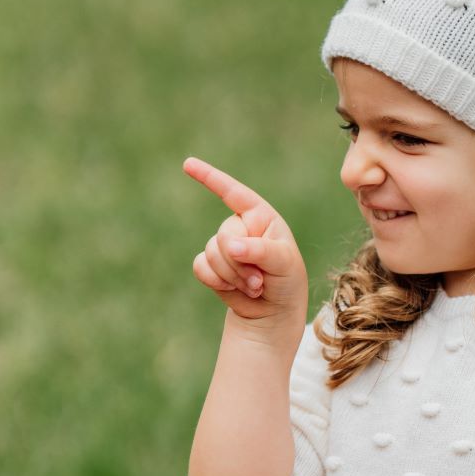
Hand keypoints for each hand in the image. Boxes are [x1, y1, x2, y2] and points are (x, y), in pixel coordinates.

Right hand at [183, 157, 307, 326]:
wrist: (274, 312)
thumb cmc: (287, 280)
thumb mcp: (284, 263)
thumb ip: (259, 251)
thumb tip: (229, 246)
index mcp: (261, 216)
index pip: (234, 193)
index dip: (211, 178)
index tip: (187, 164)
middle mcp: (240, 227)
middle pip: (224, 234)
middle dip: (240, 262)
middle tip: (260, 280)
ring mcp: (223, 246)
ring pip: (211, 252)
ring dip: (232, 275)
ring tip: (255, 286)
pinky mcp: (210, 265)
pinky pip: (200, 266)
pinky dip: (216, 281)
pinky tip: (235, 291)